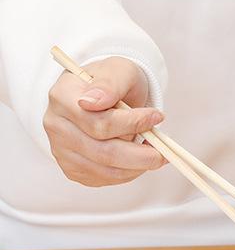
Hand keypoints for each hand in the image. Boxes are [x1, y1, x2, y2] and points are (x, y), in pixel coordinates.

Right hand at [44, 56, 165, 186]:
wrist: (104, 95)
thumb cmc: (113, 83)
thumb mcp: (118, 70)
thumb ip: (110, 84)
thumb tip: (93, 102)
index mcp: (62, 97)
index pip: (100, 122)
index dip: (134, 124)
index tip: (157, 116)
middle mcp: (56, 125)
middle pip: (104, 152)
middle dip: (141, 155)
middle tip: (164, 151)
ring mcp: (61, 149)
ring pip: (106, 170)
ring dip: (138, 166)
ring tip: (154, 153)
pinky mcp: (72, 168)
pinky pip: (104, 179)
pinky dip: (128, 173)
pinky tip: (137, 159)